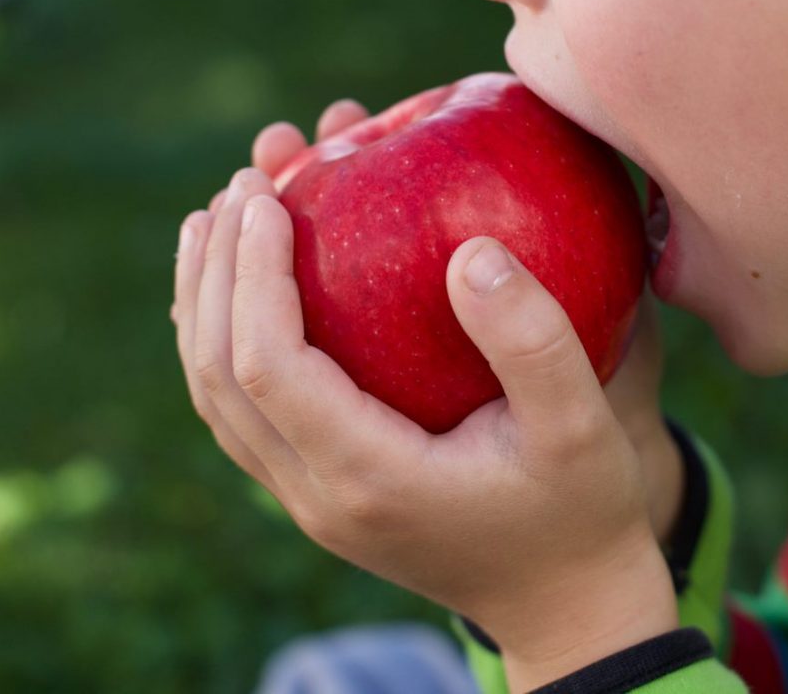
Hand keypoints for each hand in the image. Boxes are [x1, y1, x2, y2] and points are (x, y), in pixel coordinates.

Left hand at [213, 99, 684, 549]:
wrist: (560, 602)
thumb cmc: (579, 512)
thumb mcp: (584, 426)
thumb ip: (534, 341)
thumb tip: (472, 250)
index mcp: (370, 476)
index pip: (270, 364)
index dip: (254, 271)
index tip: (268, 193)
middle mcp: (318, 496)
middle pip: (219, 376)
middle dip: (214, 273)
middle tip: (239, 184)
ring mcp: (307, 502)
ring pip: (215, 398)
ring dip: (203, 305)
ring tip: (212, 222)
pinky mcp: (316, 494)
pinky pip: (241, 412)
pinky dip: (223, 342)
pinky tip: (237, 293)